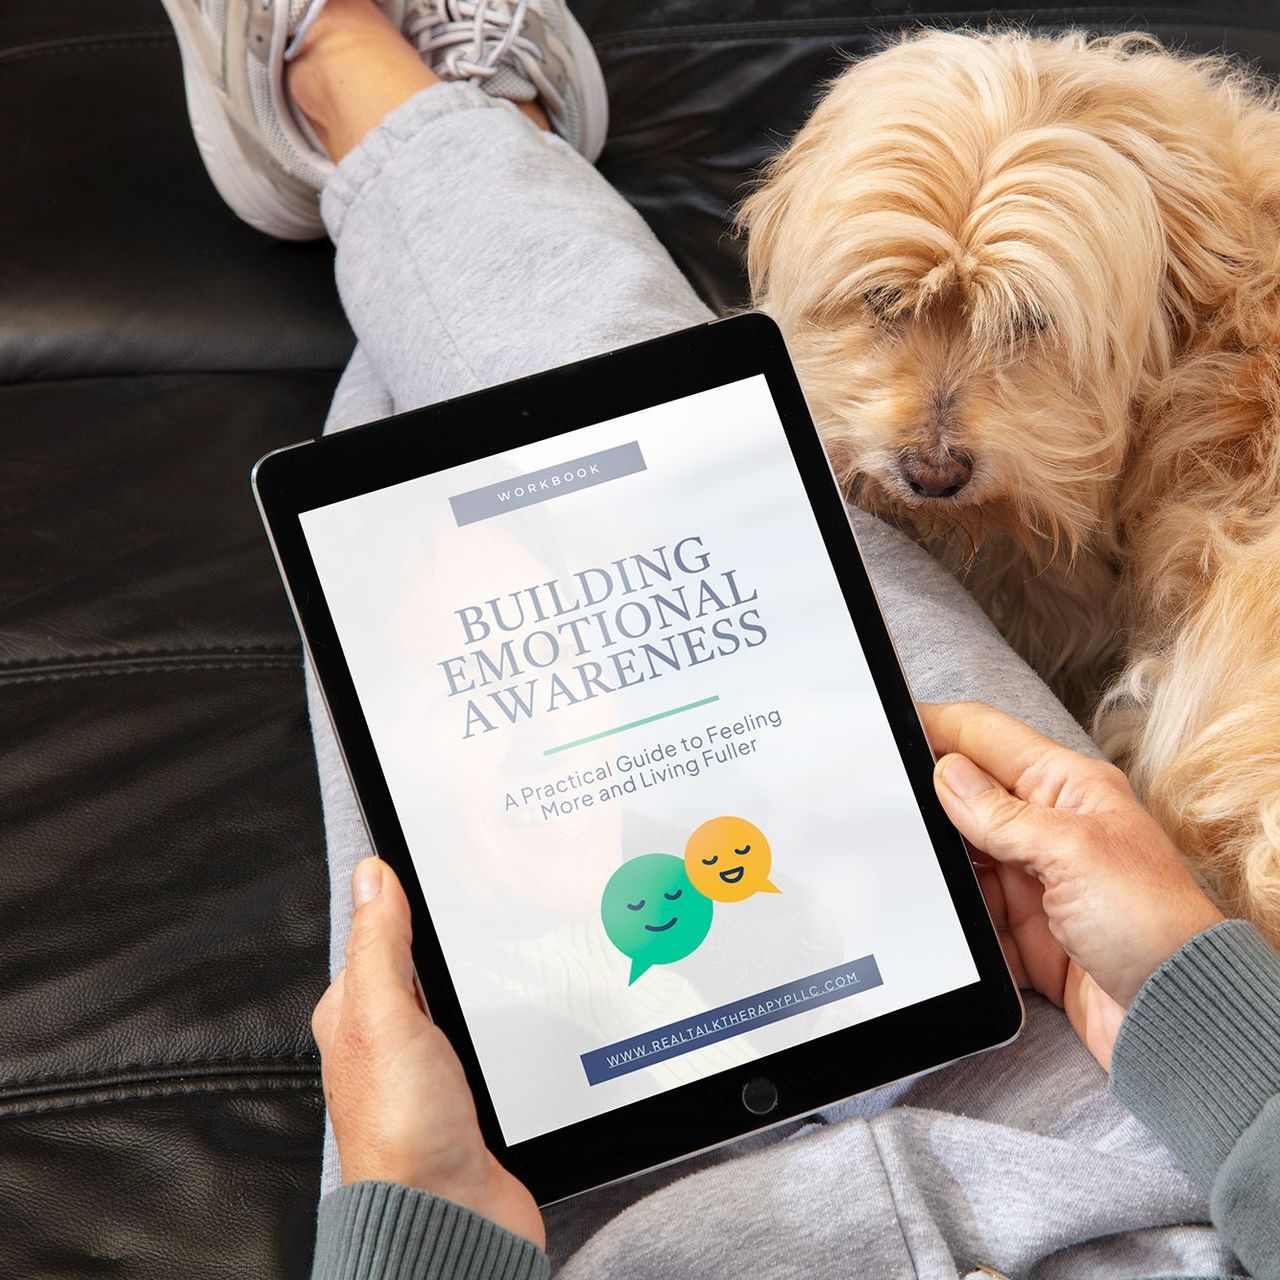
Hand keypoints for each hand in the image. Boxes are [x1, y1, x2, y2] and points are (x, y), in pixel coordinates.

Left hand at [312, 857, 543, 1248]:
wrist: (451, 1218)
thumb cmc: (404, 1133)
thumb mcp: (385, 1017)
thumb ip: (381, 944)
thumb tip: (373, 873)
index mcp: (356, 1013)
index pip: (380, 933)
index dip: (407, 895)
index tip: (441, 859)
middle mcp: (389, 1037)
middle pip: (422, 963)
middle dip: (451, 934)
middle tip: (492, 895)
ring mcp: (430, 1065)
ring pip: (458, 996)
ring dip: (480, 978)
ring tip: (515, 939)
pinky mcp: (469, 1089)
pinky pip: (485, 1033)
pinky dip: (503, 1015)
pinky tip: (526, 1005)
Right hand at [921, 701, 1223, 1068]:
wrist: (1176, 1015)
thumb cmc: (1151, 923)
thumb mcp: (1070, 852)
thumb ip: (1001, 813)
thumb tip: (947, 773)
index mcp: (1067, 788)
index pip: (988, 737)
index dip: (938, 726)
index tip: (889, 726)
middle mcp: (1048, 827)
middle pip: (968, 796)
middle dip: (928, 799)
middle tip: (881, 800)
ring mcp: (1035, 879)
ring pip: (964, 857)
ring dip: (939, 864)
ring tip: (904, 863)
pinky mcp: (1025, 929)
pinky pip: (972, 912)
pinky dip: (956, 918)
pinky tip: (940, 918)